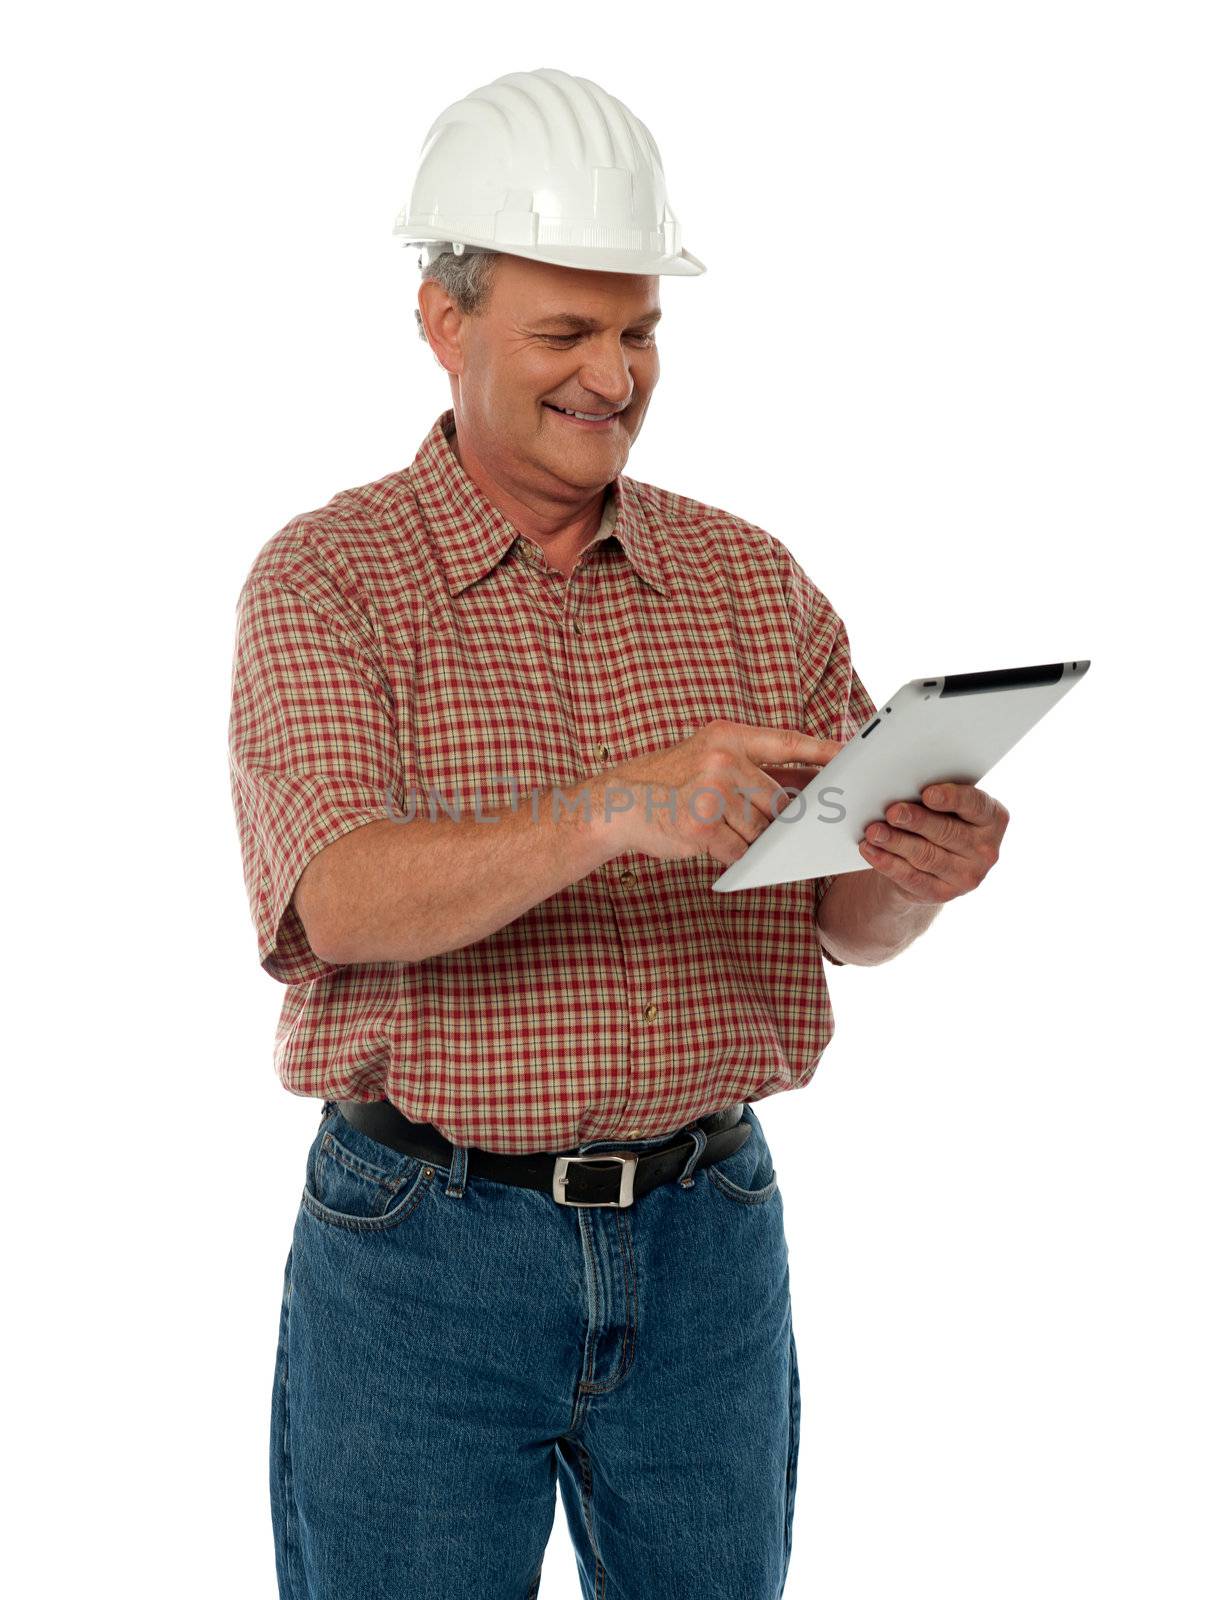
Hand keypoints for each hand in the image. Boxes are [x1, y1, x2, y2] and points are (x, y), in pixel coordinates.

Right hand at [601, 722, 843, 866]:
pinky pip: (737, 851)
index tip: (852, 755)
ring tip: (718, 827)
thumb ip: (753, 770)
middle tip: (759, 823)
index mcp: (727, 736)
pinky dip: (730, 855)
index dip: (823, 750)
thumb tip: (804, 789)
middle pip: (777, 800)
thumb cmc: (669, 783)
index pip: (787, 742)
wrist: (617, 803)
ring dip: (748, 839)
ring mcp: (711, 792)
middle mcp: (722, 760)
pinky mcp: (700, 825)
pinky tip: (709, 843)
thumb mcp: (708, 758)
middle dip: (774, 819)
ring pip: (759, 830)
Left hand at [857, 782, 1009, 903]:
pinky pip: (912, 877)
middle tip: (892, 812)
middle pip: (947, 832)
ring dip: (896, 842)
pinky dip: (888, 863)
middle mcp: (985, 850)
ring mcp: (967, 876)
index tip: (928, 793)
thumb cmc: (939, 821)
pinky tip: (871, 850)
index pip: (975, 805)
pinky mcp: (943, 894)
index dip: (952, 798)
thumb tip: (904, 788)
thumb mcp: (946, 807)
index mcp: (992, 819)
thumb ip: (935, 796)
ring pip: (926, 856)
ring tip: (873, 831)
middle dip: (917, 821)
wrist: (933, 865)